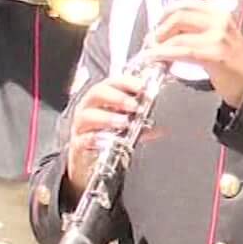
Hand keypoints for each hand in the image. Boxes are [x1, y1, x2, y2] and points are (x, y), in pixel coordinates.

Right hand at [64, 74, 146, 194]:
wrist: (92, 161)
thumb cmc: (110, 135)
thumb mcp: (129, 125)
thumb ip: (143, 120)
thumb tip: (165, 124)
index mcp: (102, 98)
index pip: (111, 82)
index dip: (126, 82)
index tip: (142, 86)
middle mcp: (89, 108)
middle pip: (96, 93)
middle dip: (117, 97)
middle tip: (134, 105)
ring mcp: (81, 126)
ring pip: (88, 115)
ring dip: (107, 117)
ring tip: (124, 122)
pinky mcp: (77, 144)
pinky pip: (82, 139)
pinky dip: (94, 139)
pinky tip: (106, 140)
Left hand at [145, 1, 242, 106]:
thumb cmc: (236, 63)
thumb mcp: (220, 36)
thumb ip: (198, 28)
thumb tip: (170, 28)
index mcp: (220, 14)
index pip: (186, 3)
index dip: (166, 12)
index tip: (157, 23)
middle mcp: (220, 21)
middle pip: (179, 16)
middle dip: (159, 28)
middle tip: (152, 40)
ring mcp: (218, 37)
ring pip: (177, 35)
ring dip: (158, 44)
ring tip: (152, 52)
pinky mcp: (213, 54)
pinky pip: (182, 51)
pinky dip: (164, 54)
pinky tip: (156, 58)